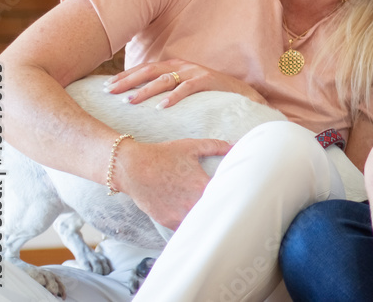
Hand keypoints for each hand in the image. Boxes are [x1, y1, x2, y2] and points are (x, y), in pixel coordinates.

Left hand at [104, 60, 267, 108]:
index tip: (106, 87)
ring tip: (130, 102)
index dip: (125, 76)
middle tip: (109, 92)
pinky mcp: (209, 81)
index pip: (144, 69)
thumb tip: (140, 99)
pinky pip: (187, 88)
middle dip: (127, 81)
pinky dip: (173, 97)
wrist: (244, 94)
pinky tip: (161, 107)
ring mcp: (196, 72)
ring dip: (145, 90)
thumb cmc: (211, 93)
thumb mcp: (186, 87)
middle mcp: (183, 66)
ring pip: (164, 80)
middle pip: (149, 71)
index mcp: (175, 65)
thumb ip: (168, 88)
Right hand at [114, 137, 232, 229]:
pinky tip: (195, 220)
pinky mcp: (168, 221)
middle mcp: (192, 203)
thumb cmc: (163, 155)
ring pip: (200, 223)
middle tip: (230, 210)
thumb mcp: (191, 147)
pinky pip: (185, 227)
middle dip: (221, 210)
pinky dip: (191, 224)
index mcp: (202, 186)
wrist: (133, 168)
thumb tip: (234, 145)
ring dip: (206, 220)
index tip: (240, 196)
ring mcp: (179, 215)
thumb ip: (215, 146)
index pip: (226, 196)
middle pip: (214, 213)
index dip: (234, 196)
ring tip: (212, 216)